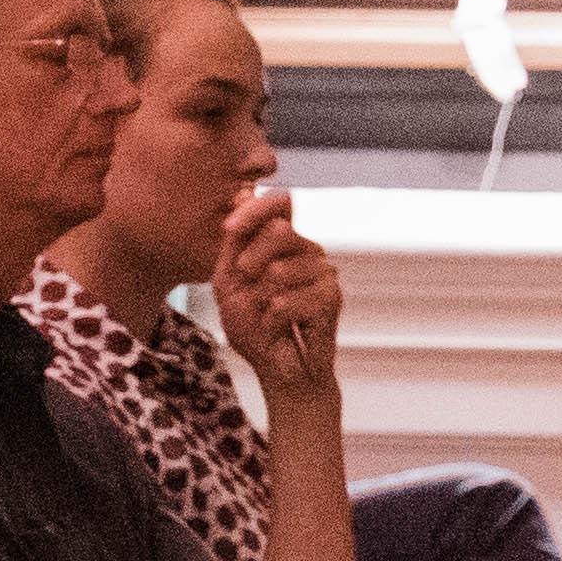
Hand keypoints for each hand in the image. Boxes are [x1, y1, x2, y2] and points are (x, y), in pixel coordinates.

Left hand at [209, 192, 344, 399]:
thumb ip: (234, 242)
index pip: (281, 203)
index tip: (230, 228)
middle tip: (243, 281)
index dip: (256, 208)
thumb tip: (243, 192)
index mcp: (284, 242)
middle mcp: (308, 251)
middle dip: (250, 259)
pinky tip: (280, 330)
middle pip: (280, 229)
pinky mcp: (332, 298)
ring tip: (264, 316)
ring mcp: (323, 273)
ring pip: (280, 270)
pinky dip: (271, 321)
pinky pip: (287, 301)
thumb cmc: (254, 325)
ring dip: (258, 300)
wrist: (277, 367)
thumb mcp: (230, 280)